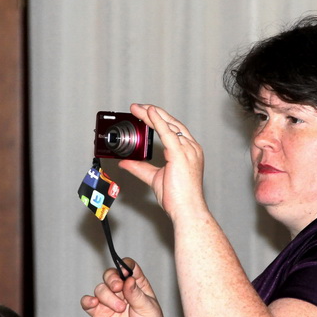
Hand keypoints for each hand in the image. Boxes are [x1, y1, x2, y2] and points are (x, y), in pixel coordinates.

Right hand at [80, 258, 167, 316]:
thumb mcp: (149, 308)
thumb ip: (137, 293)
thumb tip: (128, 279)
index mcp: (137, 284)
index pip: (129, 267)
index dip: (125, 266)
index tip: (125, 272)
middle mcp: (122, 290)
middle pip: (111, 274)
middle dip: (112, 278)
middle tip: (118, 288)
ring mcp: (109, 301)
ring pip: (100, 288)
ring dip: (107, 296)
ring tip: (120, 309)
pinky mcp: (99, 313)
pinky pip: (87, 302)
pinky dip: (88, 300)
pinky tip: (93, 303)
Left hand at [118, 103, 207, 221]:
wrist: (187, 209)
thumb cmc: (178, 198)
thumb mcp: (154, 178)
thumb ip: (140, 168)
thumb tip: (125, 163)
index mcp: (188, 152)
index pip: (174, 130)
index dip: (160, 119)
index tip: (146, 113)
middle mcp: (191, 148)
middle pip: (172, 123)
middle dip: (154, 113)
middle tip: (137, 107)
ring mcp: (188, 150)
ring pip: (168, 125)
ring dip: (152, 114)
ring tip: (137, 108)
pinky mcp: (180, 154)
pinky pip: (167, 133)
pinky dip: (157, 121)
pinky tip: (148, 113)